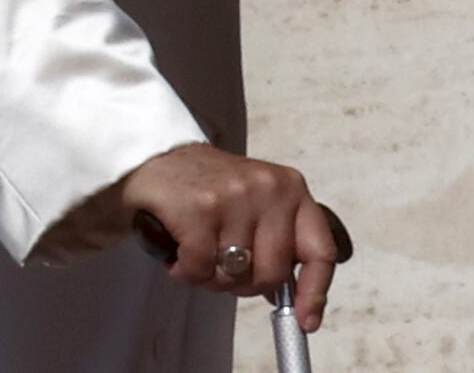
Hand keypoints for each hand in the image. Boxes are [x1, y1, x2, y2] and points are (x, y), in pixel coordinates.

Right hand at [120, 143, 341, 331]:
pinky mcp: (199, 209)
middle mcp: (268, 189)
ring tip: (197, 254)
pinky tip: (179, 255)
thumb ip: (278, 242)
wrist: (153, 154)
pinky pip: (201, 268)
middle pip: (272, 273)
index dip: (315, 292)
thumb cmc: (208, 185)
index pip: (320, 251)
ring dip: (210, 277)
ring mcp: (233, 197)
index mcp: (290, 189)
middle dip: (244, 284)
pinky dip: (186, 272)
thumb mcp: (256, 202)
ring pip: (234, 275)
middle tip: (223, 269)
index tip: (306, 320)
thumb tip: (293, 301)